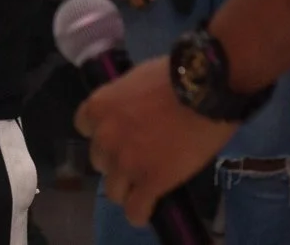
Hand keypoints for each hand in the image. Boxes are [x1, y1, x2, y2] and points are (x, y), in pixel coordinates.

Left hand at [75, 56, 230, 227]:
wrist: (205, 89)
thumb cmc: (176, 76)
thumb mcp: (137, 79)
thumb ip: (125, 101)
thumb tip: (131, 112)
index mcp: (100, 107)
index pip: (84, 126)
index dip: (102, 132)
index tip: (118, 133)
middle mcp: (106, 138)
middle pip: (100, 160)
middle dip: (116, 159)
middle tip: (139, 155)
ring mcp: (126, 163)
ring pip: (114, 191)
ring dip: (127, 188)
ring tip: (144, 185)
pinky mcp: (150, 183)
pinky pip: (136, 210)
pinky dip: (140, 212)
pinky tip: (149, 207)